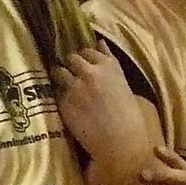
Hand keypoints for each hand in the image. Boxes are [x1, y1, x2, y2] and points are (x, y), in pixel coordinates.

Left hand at [52, 42, 149, 169]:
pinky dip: (59, 97)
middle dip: (70, 65)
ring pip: (58, 71)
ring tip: (63, 86)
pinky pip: (56, 93)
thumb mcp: (123, 83)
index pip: (88, 51)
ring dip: (60, 77)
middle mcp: (90, 72)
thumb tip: (100, 42)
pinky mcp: (64, 103)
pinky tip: (68, 105)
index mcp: (108, 66)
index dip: (84, 58)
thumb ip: (109, 61)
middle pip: (71, 58)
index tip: (84, 65)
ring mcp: (75, 86)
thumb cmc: (129, 117)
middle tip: (72, 75)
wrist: (120, 142)